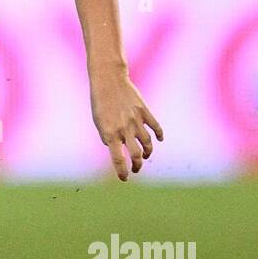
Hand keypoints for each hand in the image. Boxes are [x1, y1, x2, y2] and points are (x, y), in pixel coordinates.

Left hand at [89, 66, 163, 180]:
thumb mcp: (98, 122)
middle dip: (137, 165)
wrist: (109, 80)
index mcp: (110, 133)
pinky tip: (158, 140)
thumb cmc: (100, 102)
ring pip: (148, 143)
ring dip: (147, 152)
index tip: (124, 178)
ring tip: (144, 155)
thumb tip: (116, 148)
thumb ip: (108, 137)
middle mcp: (125, 129)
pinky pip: (156, 127)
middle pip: (136, 155)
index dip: (122, 171)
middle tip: (136, 169)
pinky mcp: (144, 111)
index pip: (118, 159)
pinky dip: (159, 135)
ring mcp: (136, 120)